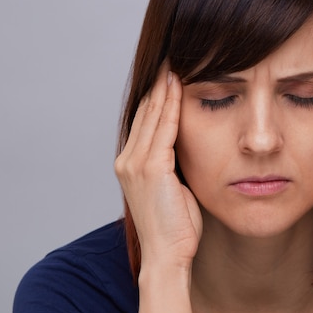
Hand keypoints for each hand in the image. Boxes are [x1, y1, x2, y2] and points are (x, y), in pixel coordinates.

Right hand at [114, 65, 201, 268]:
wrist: (168, 256)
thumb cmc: (175, 227)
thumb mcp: (172, 188)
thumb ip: (172, 165)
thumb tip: (185, 146)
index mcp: (131, 165)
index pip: (145, 121)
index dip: (156, 96)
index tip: (169, 73)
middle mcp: (127, 160)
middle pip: (145, 112)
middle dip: (159, 84)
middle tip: (171, 56)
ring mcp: (135, 164)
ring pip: (152, 115)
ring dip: (164, 87)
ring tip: (175, 61)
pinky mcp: (151, 169)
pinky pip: (164, 128)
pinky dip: (171, 105)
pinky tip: (179, 85)